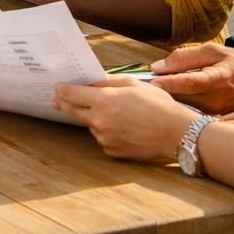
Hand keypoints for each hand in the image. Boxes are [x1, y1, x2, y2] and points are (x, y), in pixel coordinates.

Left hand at [53, 78, 199, 161]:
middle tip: (57, 99)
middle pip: (73, 111)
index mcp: (104, 102)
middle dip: (64, 103)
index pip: (71, 94)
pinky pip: (104, 138)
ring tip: (116, 113)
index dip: (62, 89)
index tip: (57, 87)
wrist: (177, 134)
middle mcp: (100, 122)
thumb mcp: (134, 84)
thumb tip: (92, 81)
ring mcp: (105, 139)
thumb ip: (108, 82)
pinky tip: (124, 128)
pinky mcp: (112, 152)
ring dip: (94, 118)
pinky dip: (108, 131)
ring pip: (91, 125)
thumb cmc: (159, 106)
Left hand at [144, 44, 233, 114]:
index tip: (149, 81)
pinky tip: (164, 102)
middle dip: (159, 93)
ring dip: (165, 101)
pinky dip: (176, 108)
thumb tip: (157, 66)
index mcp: (217, 79)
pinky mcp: (213, 122)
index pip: (187, 83)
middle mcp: (215, 101)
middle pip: (179, 99)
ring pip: (182, 109)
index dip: (167, 82)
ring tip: (147, 94)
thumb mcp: (215, 52)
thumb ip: (186, 57)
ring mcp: (215, 115)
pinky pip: (189, 115)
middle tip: (138, 87)